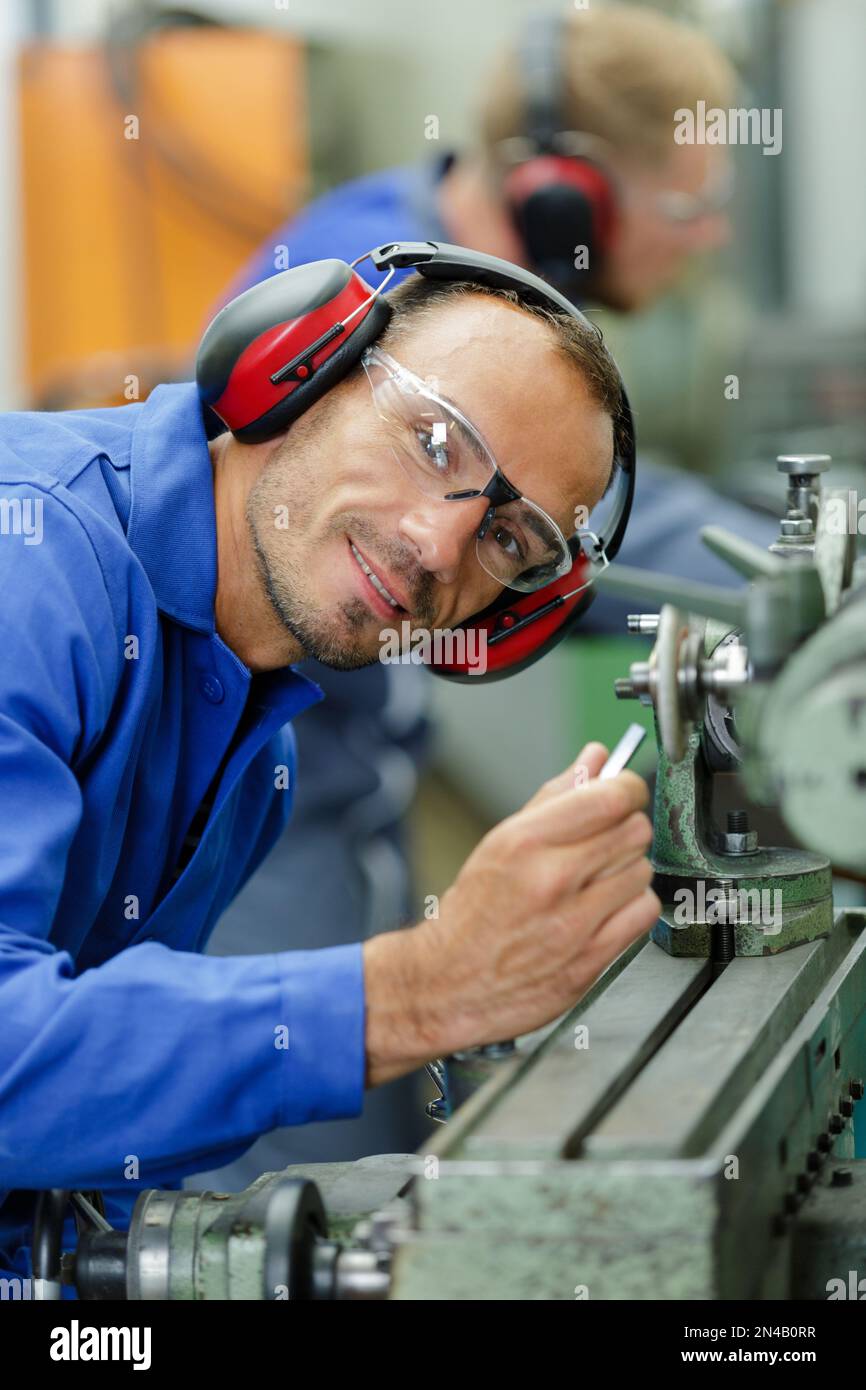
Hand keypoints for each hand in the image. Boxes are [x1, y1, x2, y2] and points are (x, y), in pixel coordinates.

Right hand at [363, 741, 658, 1085]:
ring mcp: (574, 922)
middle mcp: (552, 879)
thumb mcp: (502, 842)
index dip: (628, 788)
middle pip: (634, 830)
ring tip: (598, 880)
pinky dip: (632, 907)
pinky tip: (607, 909)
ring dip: (627, 870)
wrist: (450, 983)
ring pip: (643, 870)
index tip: (626, 792)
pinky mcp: (591, 959)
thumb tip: (594, 759)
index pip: (610, 797)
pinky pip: (644, 913)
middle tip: (608, 839)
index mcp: (526, 841)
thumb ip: (555, 797)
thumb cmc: (473, 913)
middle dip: (626, 828)